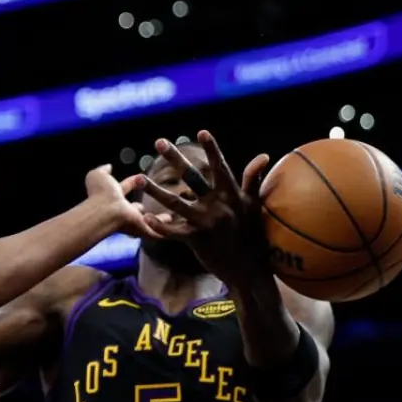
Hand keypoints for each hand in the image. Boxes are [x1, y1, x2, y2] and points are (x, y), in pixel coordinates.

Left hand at [83, 164, 166, 238]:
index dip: (133, 181)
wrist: (105, 211)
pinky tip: (174, 221)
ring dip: (158, 218)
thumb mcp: (98, 176)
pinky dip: (165, 227)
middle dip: (143, 205)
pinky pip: (157, 231)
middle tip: (159, 197)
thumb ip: (102, 171)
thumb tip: (108, 166)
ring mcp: (133, 222)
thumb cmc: (100, 194)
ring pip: (148, 220)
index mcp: (112, 196)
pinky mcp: (143, 229)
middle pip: (136, 208)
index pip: (125, 187)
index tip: (141, 176)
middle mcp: (123, 211)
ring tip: (172, 215)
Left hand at [140, 131, 272, 285]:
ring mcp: (207, 223)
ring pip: (176, 203)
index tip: (201, 131)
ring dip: (155, 190)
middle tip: (159, 142)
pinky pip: (174, 232)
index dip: (212, 149)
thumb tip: (262, 155)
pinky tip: (145, 218)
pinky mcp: (197, 240)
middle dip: (175, 159)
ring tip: (139, 177)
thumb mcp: (254, 206)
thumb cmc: (253, 235)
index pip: (221, 167)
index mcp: (232, 195)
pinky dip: (160, 226)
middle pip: (193, 177)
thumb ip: (252, 180)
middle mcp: (219, 206)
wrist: (250, 270)